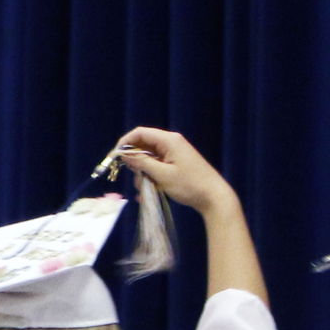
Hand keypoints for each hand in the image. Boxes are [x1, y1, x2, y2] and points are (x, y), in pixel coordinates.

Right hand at [115, 127, 236, 214]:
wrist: (213, 196)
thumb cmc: (189, 185)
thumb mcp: (162, 175)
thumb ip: (142, 163)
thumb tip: (125, 154)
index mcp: (169, 140)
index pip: (140, 133)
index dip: (125, 142)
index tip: (115, 157)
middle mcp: (171, 143)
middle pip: (144, 145)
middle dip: (134, 161)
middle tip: (133, 177)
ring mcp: (174, 154)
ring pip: (149, 158)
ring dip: (142, 173)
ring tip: (143, 190)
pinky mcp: (176, 164)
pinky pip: (157, 166)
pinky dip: (151, 177)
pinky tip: (148, 192)